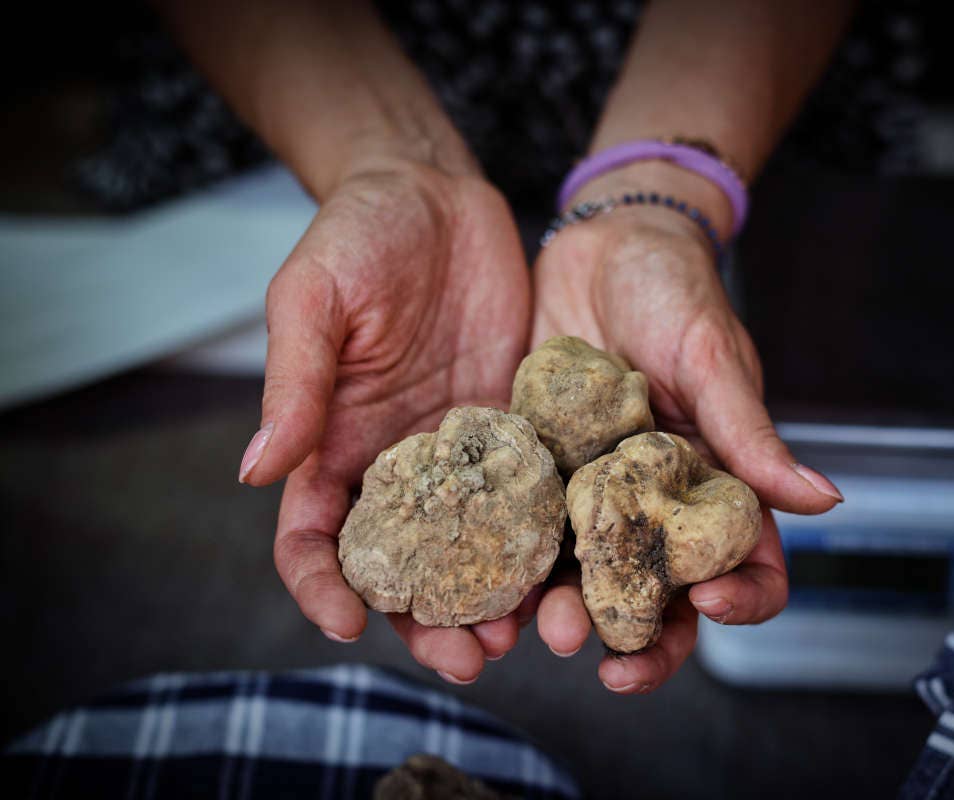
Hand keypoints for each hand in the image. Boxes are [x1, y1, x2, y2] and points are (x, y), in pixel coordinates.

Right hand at [238, 153, 531, 684]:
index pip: (312, 538)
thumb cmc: (357, 235)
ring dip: (489, 600)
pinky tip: (568, 569)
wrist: (435, 192)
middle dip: (425, 621)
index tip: (348, 625)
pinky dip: (541, 542)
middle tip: (466, 658)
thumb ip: (295, 384)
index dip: (321, 589)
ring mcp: (461, 454)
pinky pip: (528, 497)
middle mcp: (396, 464)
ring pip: (472, 550)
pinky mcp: (516, 430)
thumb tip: (255, 473)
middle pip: (403, 567)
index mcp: (332, 444)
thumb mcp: (312, 298)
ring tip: (520, 634)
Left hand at [530, 203, 842, 692]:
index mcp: (717, 486)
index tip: (707, 601)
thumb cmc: (674, 289)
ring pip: (584, 581)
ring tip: (525, 628)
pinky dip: (504, 566)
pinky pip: (523, 532)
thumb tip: (826, 501)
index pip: (747, 567)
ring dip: (557, 615)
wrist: (599, 243)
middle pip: (659, 598)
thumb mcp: (712, 358)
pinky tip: (477, 586)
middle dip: (632, 635)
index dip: (738, 601)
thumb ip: (753, 435)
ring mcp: (593, 495)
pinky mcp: (537, 474)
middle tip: (594, 648)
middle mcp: (657, 504)